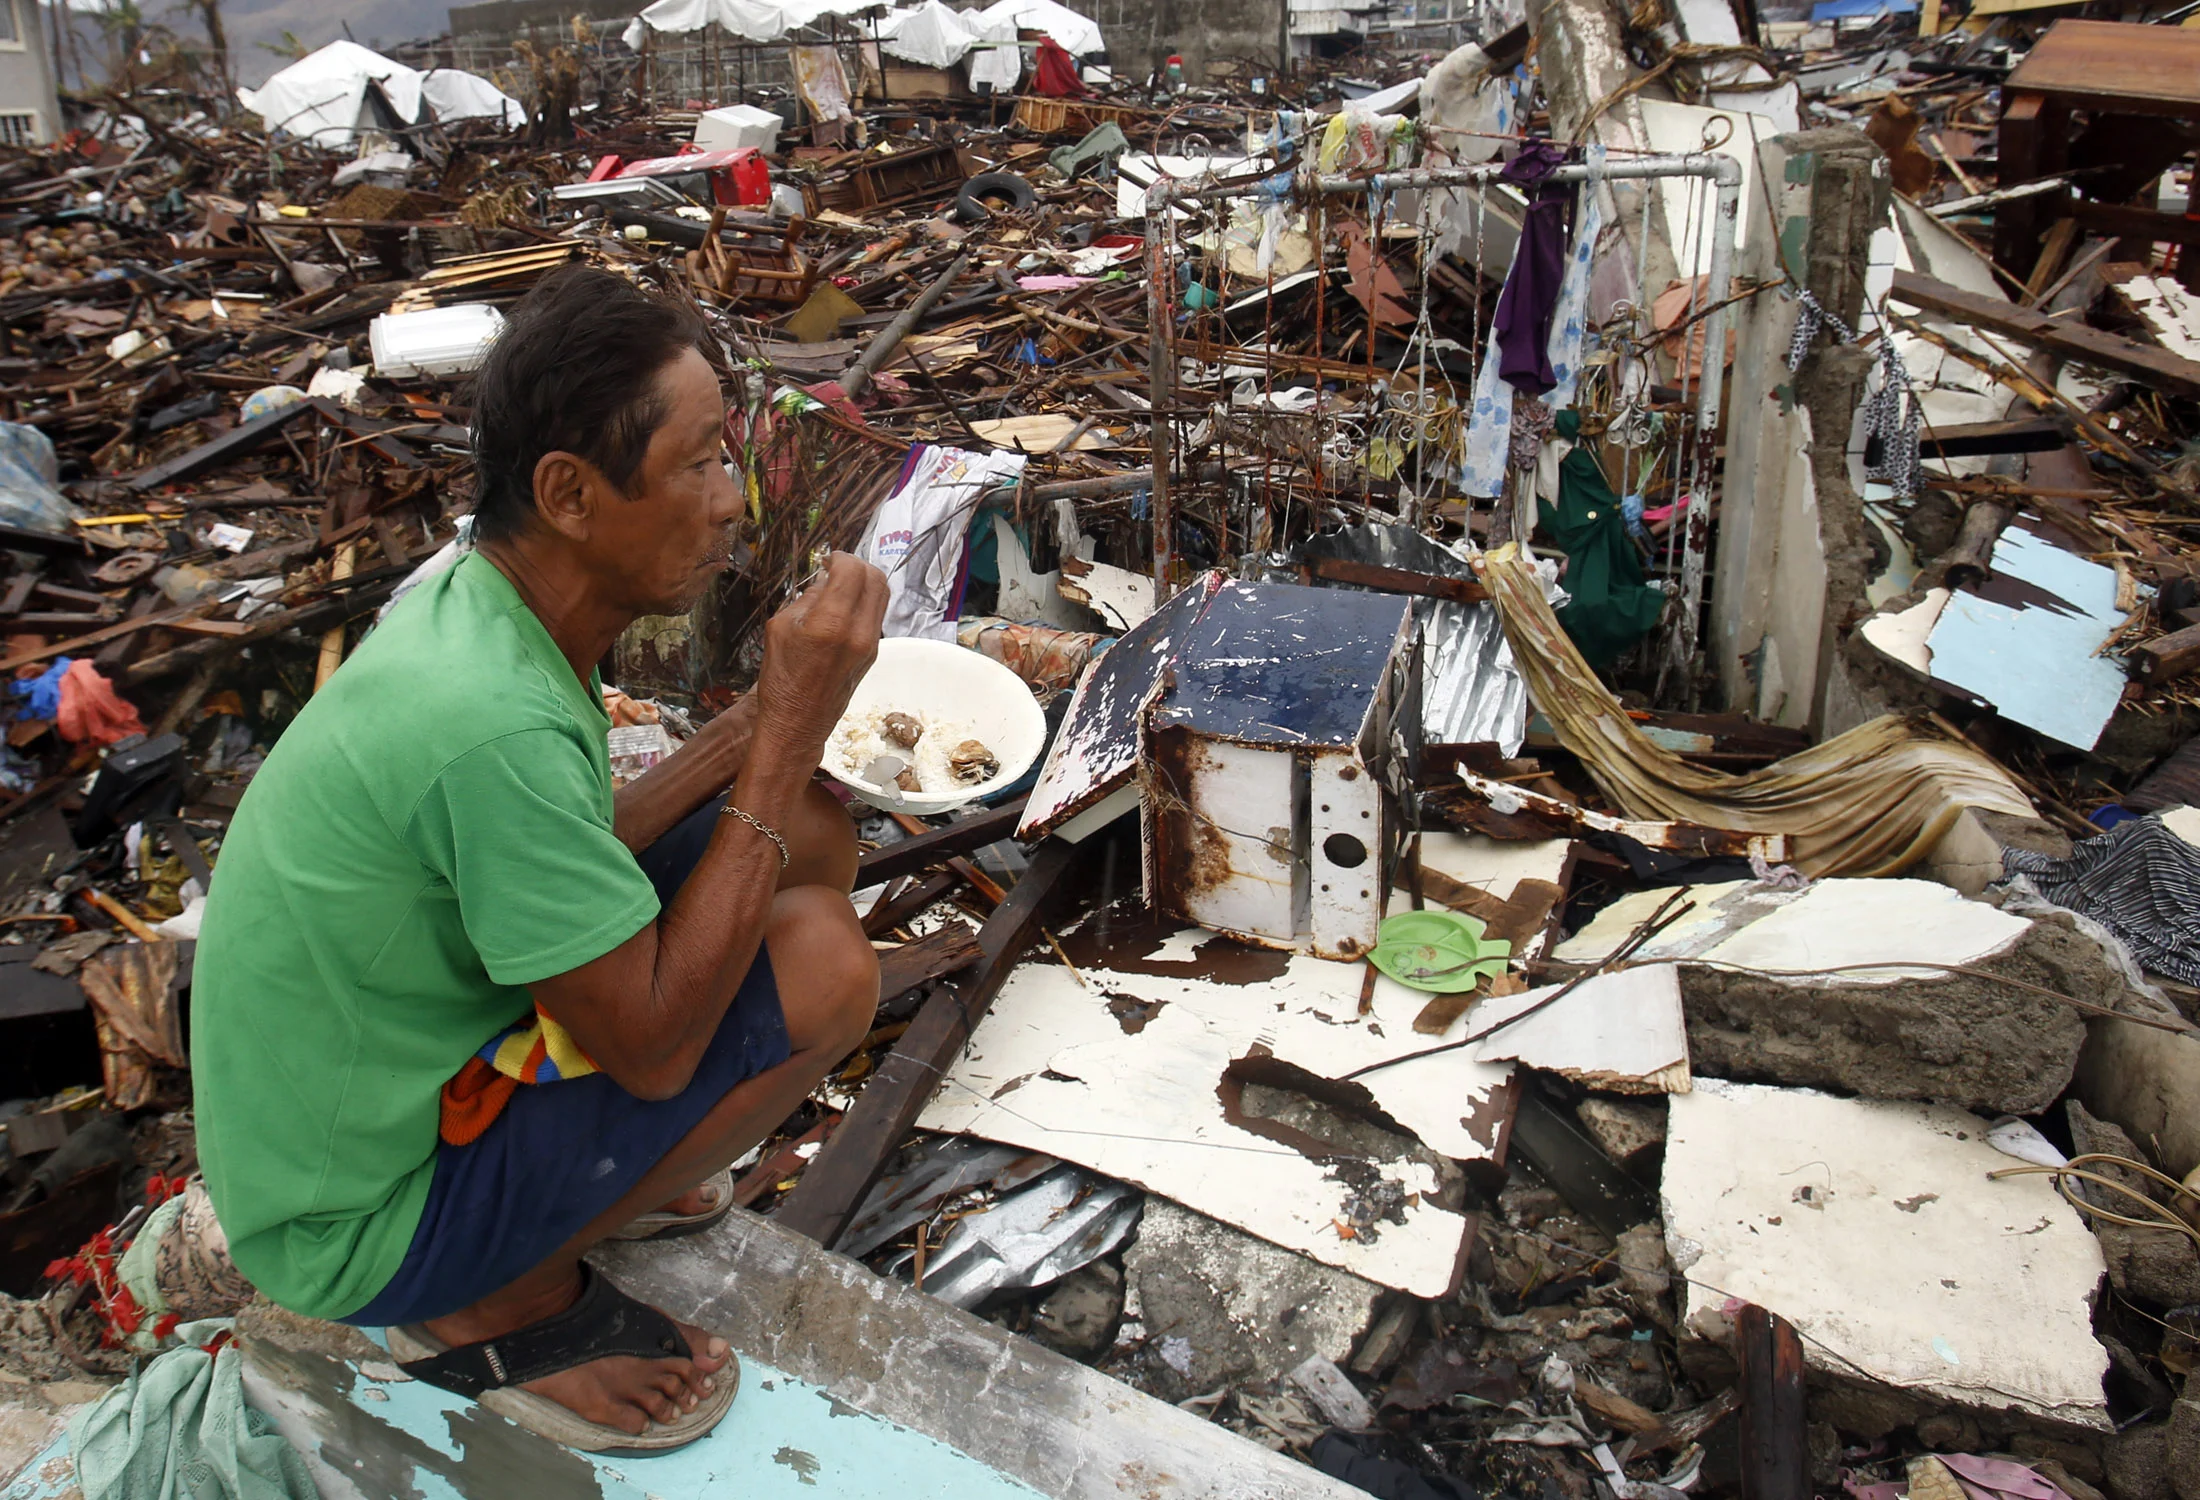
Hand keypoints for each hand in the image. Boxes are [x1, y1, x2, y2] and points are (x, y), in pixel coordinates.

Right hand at [752, 552, 886, 765]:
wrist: (798, 723)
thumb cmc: (781, 679)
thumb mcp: (779, 628)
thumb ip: (806, 599)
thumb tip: (825, 582)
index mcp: (831, 623)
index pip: (852, 571)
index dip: (840, 557)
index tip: (827, 559)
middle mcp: (858, 632)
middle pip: (876, 578)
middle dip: (857, 565)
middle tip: (836, 568)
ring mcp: (870, 644)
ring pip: (882, 596)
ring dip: (864, 582)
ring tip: (839, 586)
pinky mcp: (872, 653)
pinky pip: (875, 615)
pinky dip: (863, 602)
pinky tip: (841, 609)